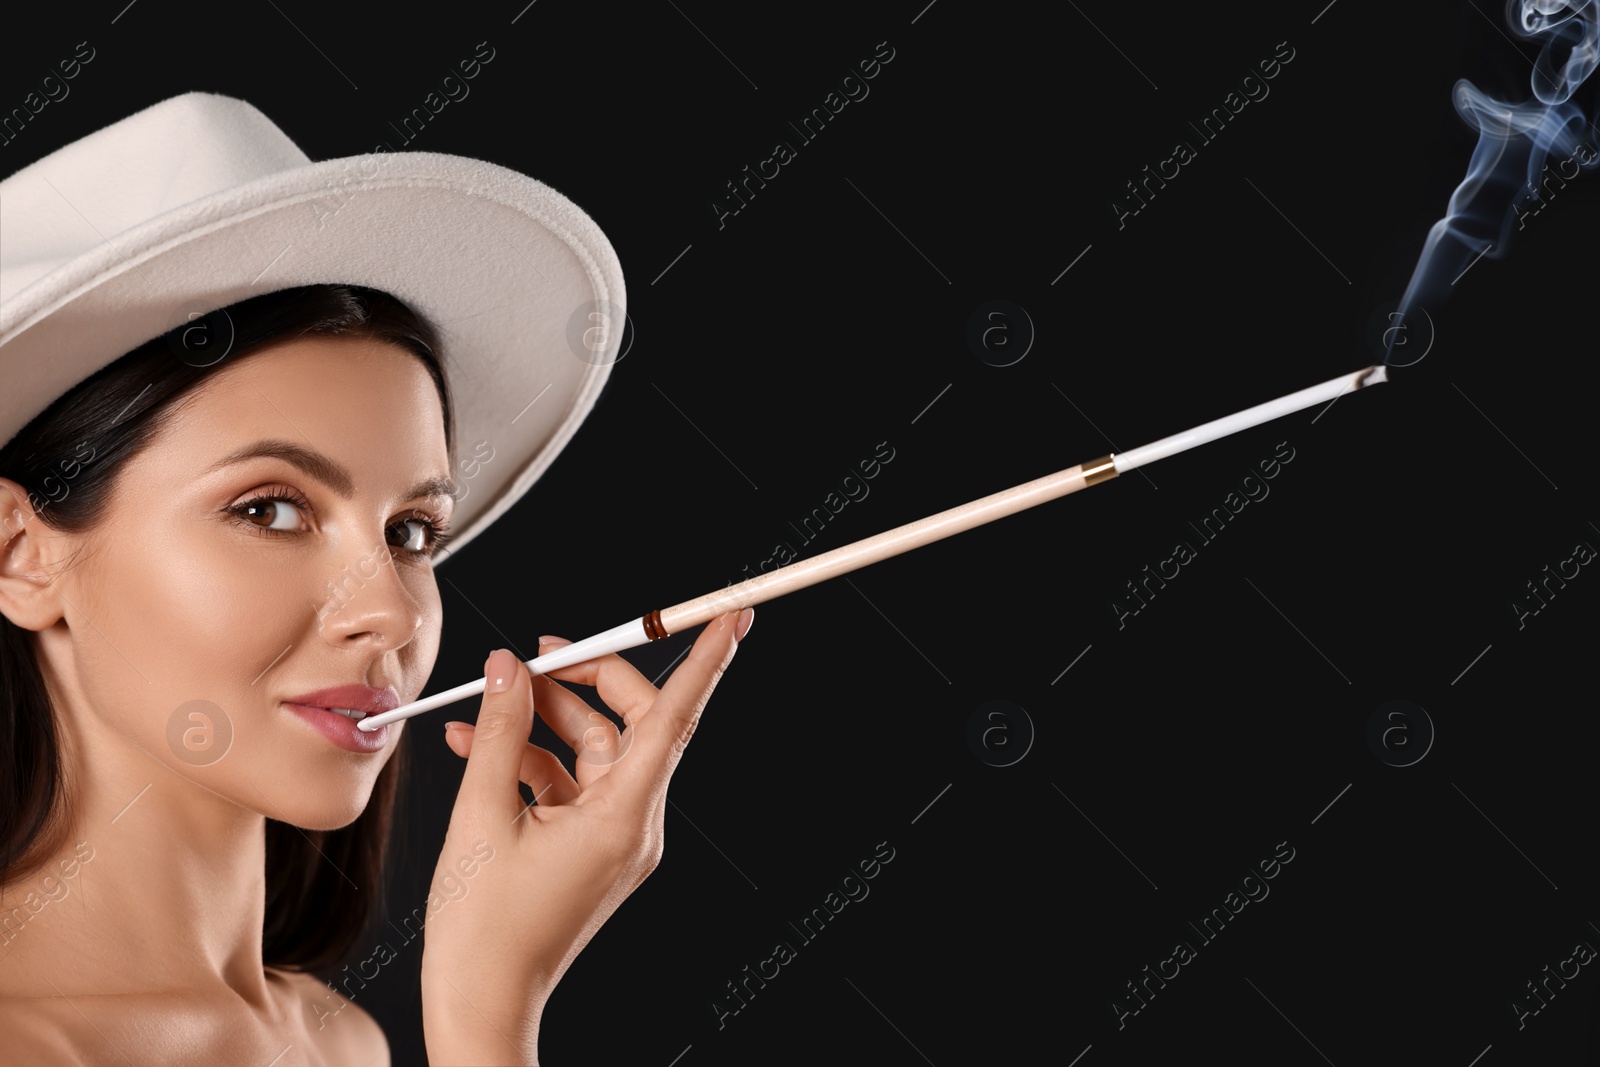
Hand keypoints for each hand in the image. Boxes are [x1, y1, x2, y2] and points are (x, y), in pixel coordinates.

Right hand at [419, 608, 751, 1065]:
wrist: (480, 1006)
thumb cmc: (483, 931)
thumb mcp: (481, 816)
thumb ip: (499, 732)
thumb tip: (508, 667)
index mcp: (624, 817)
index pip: (675, 718)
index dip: (705, 662)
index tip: (736, 618)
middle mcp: (634, 824)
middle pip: (630, 724)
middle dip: (585, 681)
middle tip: (536, 654)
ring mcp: (615, 839)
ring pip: (594, 750)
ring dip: (541, 721)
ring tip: (483, 705)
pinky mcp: (591, 849)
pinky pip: (572, 784)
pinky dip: (530, 759)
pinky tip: (478, 744)